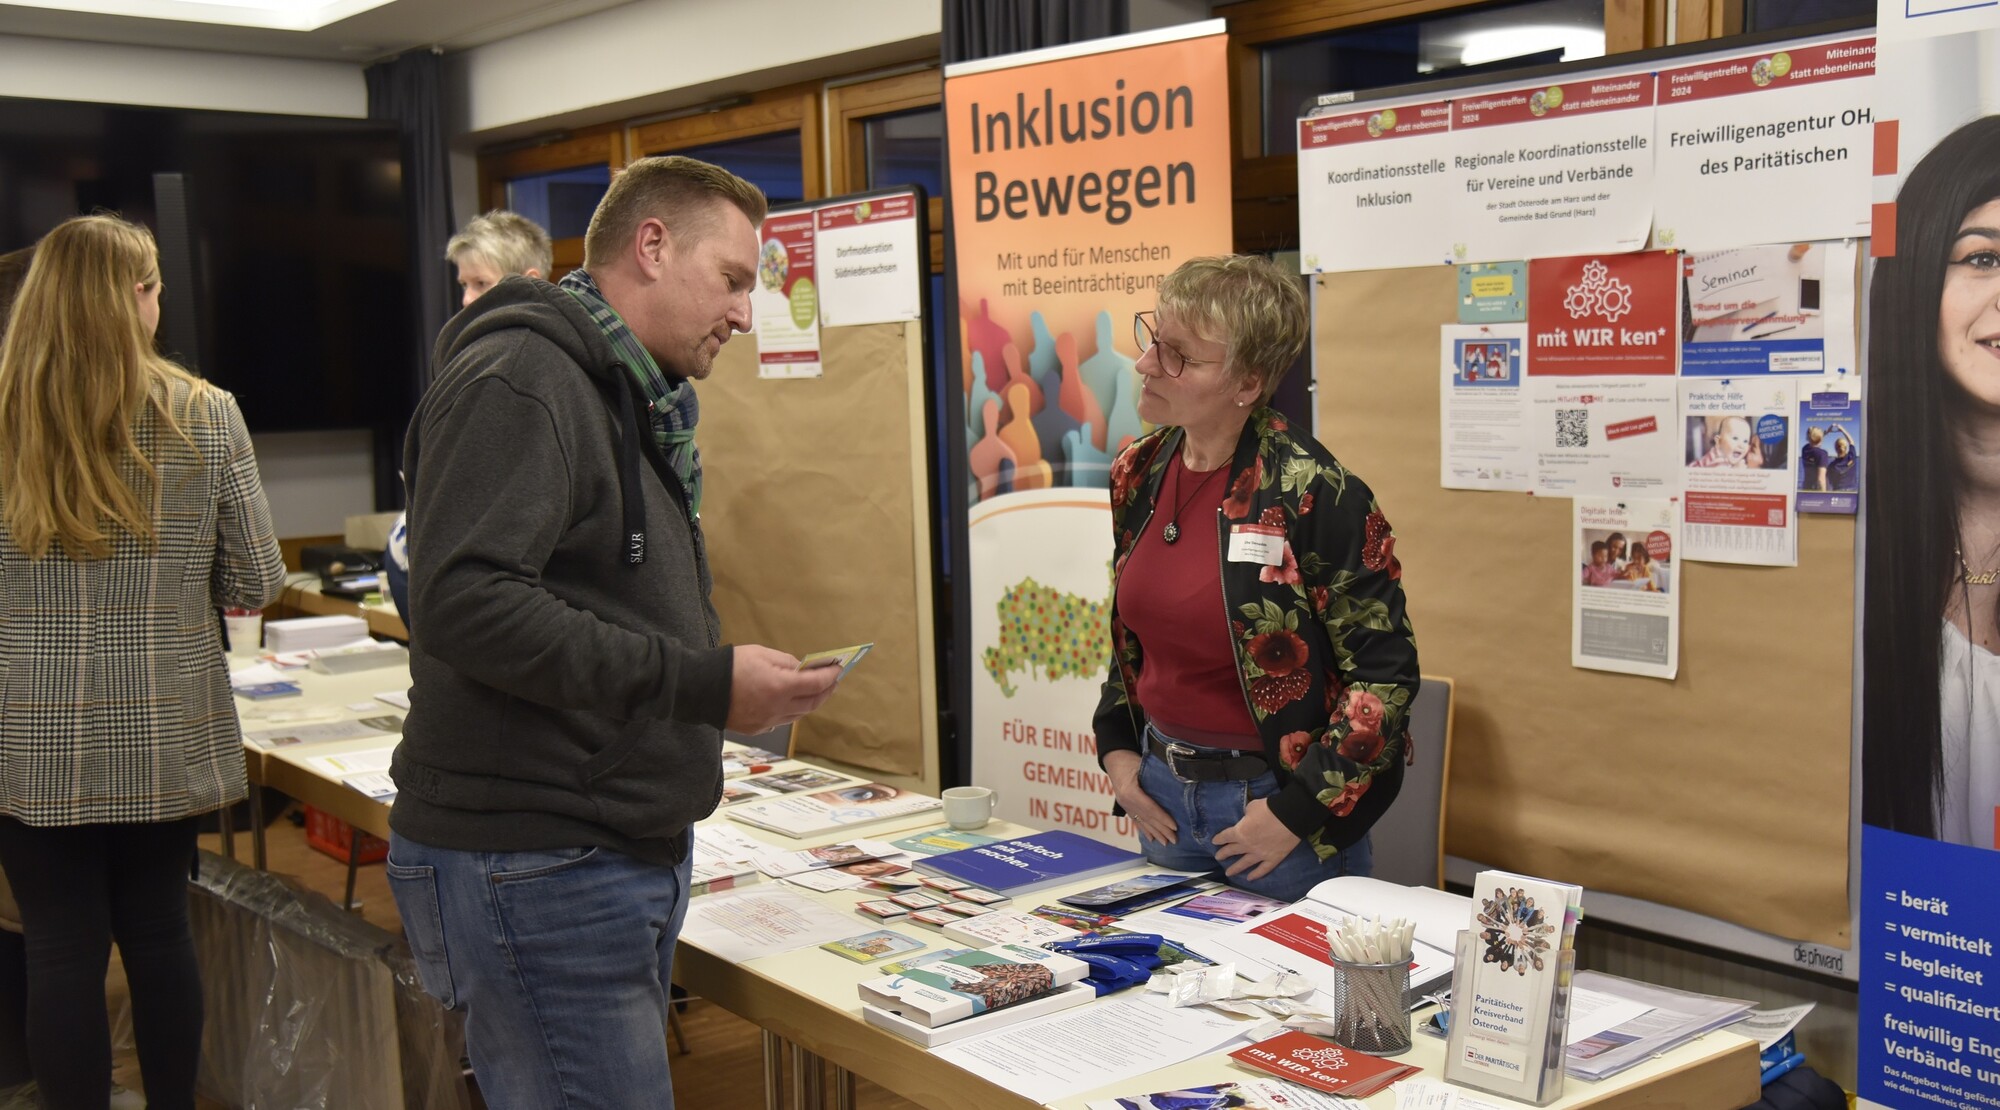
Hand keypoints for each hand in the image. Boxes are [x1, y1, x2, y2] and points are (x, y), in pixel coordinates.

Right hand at [725, 645, 839, 734]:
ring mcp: (767, 721)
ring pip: (799, 715)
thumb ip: (786, 662)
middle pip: (812, 703)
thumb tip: (802, 669)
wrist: (700, 688)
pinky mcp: (756, 728)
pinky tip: (793, 702)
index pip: (816, 684)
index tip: (838, 669)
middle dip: (826, 691)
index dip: (830, 676)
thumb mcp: (762, 654)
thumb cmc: (730, 666)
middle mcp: (777, 708)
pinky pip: (782, 721)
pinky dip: (793, 711)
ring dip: (811, 703)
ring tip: (816, 692)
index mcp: (780, 687)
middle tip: (833, 681)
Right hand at [1105, 749, 1176, 844]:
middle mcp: (1126, 801)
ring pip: (1142, 821)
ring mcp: (1124, 805)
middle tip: (1174, 840)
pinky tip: (1151, 838)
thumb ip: (1157, 777)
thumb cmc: (1131, 760)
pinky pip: (1136, 820)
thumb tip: (1177, 786)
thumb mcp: (1143, 765)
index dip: (1162, 818)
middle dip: (1162, 830)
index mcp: (1130, 791)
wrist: (1114, 758)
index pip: (1150, 808)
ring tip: (1166, 843)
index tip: (1174, 827)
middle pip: (1147, 818)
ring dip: (1155, 833)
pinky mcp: (1125, 806)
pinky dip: (1145, 830)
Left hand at [1212, 798, 1300, 881]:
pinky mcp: (1272, 859)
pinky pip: (1262, 870)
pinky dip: (1256, 875)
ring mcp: (1260, 854)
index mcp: (1240, 832)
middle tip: (1218, 857)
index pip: (1225, 836)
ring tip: (1229, 872)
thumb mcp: (1252, 807)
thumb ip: (1246, 814)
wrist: (1289, 816)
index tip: (1215, 842)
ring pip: (1244, 863)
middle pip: (1232, 851)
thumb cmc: (1269, 809)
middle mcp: (1247, 846)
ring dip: (1235, 868)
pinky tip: (1250, 878)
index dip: (1219, 839)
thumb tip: (1247, 817)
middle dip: (1223, 854)